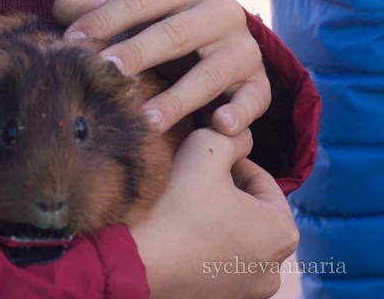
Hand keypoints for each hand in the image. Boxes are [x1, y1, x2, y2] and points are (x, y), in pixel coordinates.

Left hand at [53, 0, 268, 134]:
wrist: (224, 47)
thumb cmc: (166, 26)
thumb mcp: (138, 13)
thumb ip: (101, 8)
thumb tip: (60, 8)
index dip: (105, 18)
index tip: (73, 42)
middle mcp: (223, 9)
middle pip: (176, 32)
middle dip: (138, 53)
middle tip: (106, 74)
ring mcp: (245, 47)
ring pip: (212, 72)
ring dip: (179, 98)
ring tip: (146, 120)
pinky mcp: (260, 82)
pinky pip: (254, 99)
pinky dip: (240, 113)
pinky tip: (219, 126)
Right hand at [129, 128, 298, 298]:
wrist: (135, 261)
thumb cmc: (177, 203)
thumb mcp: (206, 147)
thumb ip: (232, 135)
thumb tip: (242, 135)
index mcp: (283, 232)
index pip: (260, 179)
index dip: (231, 159)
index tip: (203, 158)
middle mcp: (274, 269)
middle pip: (250, 209)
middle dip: (226, 188)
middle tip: (193, 177)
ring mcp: (248, 291)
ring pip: (235, 234)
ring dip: (215, 215)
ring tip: (185, 202)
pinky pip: (218, 260)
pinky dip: (204, 242)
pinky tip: (179, 229)